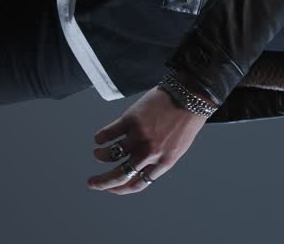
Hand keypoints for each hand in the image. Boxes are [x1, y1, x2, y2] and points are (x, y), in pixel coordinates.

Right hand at [87, 85, 207, 194]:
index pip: (138, 183)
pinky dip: (100, 138)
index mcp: (164, 161)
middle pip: (120, 175)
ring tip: (97, 154)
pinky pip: (108, 134)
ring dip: (100, 157)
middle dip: (102, 183)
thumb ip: (159, 158)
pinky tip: (99, 138)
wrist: (191, 95)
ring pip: (110, 155)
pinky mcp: (131, 119)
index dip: (120, 189)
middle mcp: (150, 152)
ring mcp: (140, 136)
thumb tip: (138, 168)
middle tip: (92, 183)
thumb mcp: (178, 146)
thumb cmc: (186, 119)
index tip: (111, 188)